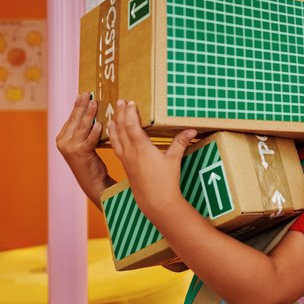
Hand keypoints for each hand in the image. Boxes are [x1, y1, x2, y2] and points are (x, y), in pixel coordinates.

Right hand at [56, 92, 111, 205]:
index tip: (83, 94)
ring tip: (94, 103)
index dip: (77, 106)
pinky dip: (95, 131)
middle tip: (88, 94)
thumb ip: (84, 131)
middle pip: (75, 120)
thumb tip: (92, 113)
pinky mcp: (80, 154)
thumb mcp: (83, 144)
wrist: (92, 182)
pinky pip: (89, 140)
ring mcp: (70, 148)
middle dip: (82, 106)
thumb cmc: (91, 161)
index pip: (71, 118)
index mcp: (62, 138)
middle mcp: (63, 142)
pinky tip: (100, 124)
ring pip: (82, 127)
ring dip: (89, 114)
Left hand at [108, 100, 196, 215]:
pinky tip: (114, 137)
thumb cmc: (166, 181)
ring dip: (114, 125)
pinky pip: (116, 148)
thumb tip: (191, 129)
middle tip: (120, 102)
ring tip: (111, 117)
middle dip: (121, 114)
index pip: (131, 125)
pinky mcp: (126, 166)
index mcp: (141, 147)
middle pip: (121, 128)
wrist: (155, 202)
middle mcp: (130, 152)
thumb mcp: (174, 159)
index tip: (130, 102)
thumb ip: (180, 142)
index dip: (130, 112)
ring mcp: (126, 159)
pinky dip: (113, 138)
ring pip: (115, 138)